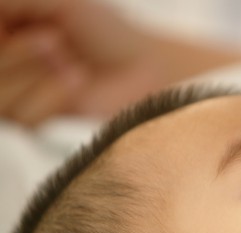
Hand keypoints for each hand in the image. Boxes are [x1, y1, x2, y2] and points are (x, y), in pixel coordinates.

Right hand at [0, 0, 240, 125]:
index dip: (1, 35)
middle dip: (18, 54)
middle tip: (57, 42)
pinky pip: (20, 118)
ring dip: (32, 75)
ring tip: (73, 67)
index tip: (44, 32)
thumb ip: (13, 3)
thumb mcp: (59, 2)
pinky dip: (47, 96)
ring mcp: (26, 104)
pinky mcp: (44, 133)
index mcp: (13, 40)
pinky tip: (77, 84)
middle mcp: (13, 74)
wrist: (148, 73)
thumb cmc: (110, 35)